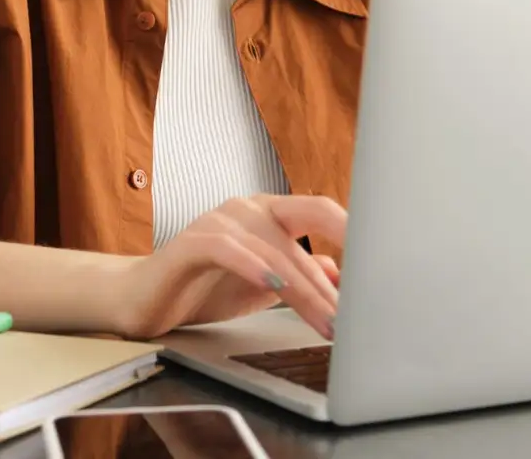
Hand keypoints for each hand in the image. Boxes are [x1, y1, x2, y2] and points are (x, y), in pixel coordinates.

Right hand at [114, 194, 344, 340]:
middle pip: (306, 226)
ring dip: (306, 290)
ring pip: (275, 247)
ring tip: (328, 322)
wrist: (144, 300)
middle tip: (361, 309)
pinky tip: (275, 285)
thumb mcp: (265, 287)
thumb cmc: (205, 289)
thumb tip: (346, 278)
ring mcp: (220, 221)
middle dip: (338, 272)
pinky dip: (255, 266)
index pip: (322, 212)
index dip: (355, 233)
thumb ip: (303, 278)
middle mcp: (248, 208)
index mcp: (270, 213)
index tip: (386, 262)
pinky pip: (229, 249)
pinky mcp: (192, 242)